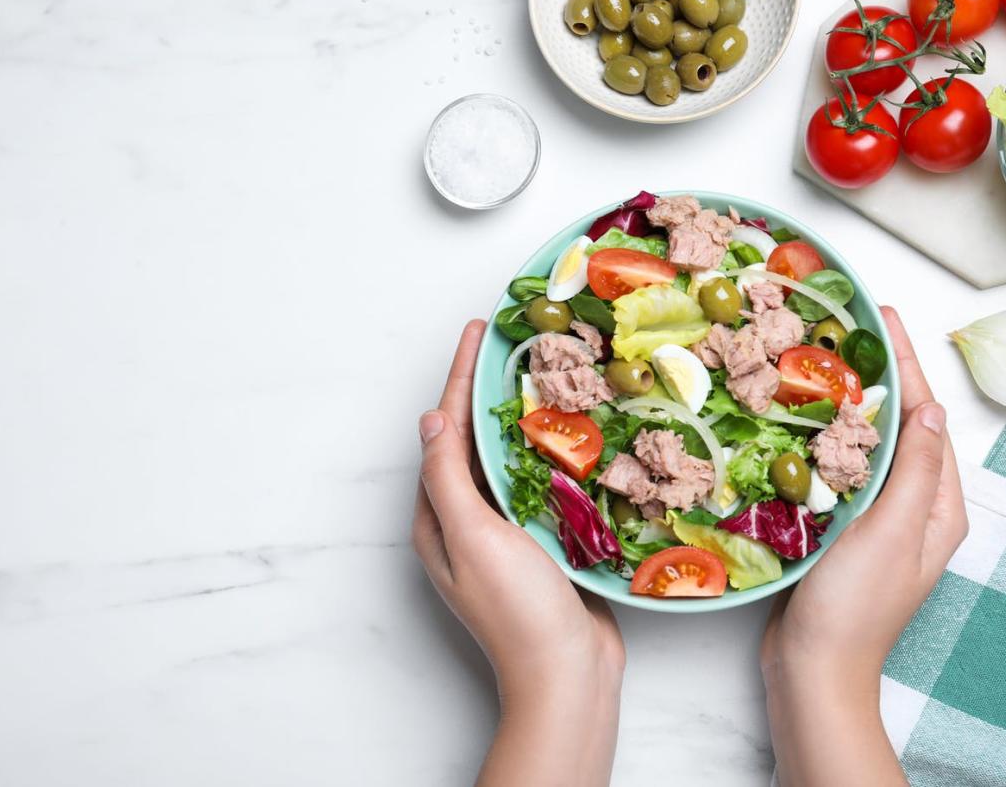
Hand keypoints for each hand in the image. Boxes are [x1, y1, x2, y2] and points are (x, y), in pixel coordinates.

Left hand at [413, 319, 623, 786]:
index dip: (460, 378)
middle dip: (489, 391)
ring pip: (509, 460)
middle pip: (474, 440)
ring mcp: (504, 534)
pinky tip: (574, 431)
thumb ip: (448, 477)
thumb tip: (431, 418)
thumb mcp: (472, 536)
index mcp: (438, 518)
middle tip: (513, 343)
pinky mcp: (542, 544)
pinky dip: (553, 452)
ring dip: (522, 417)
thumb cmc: (516, 609)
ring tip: (544, 372)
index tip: (478, 331)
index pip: (445, 432)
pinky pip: (542, 484)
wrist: (568, 675)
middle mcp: (466, 522)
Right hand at [761, 307, 967, 786]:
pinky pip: (833, 469)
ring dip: (843, 401)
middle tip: (843, 325)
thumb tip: (928, 409)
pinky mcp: (837, 528)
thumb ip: (913, 471)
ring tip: (814, 357)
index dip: (904, 364)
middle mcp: (910, 508)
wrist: (812, 669)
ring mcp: (873, 518)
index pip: (924, 418)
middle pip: (895, 424)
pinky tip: (793, 417)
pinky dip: (817, 437)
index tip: (880, 317)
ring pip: (862, 443)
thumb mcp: (892, 532)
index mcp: (936, 506)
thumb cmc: (855, 608)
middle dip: (873, 374)